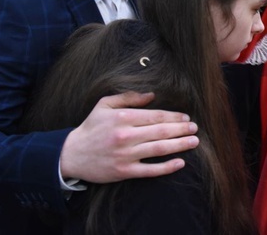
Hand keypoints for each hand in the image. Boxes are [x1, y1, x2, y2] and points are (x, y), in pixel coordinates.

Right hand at [60, 91, 199, 182]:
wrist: (71, 154)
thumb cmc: (91, 127)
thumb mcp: (105, 105)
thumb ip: (129, 98)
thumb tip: (152, 95)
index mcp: (123, 117)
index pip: (156, 116)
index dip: (174, 116)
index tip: (186, 117)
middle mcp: (126, 136)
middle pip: (161, 132)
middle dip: (181, 129)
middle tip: (195, 128)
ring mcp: (126, 155)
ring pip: (159, 149)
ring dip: (180, 145)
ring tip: (194, 141)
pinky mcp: (124, 172)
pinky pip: (150, 170)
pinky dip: (166, 167)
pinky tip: (180, 163)